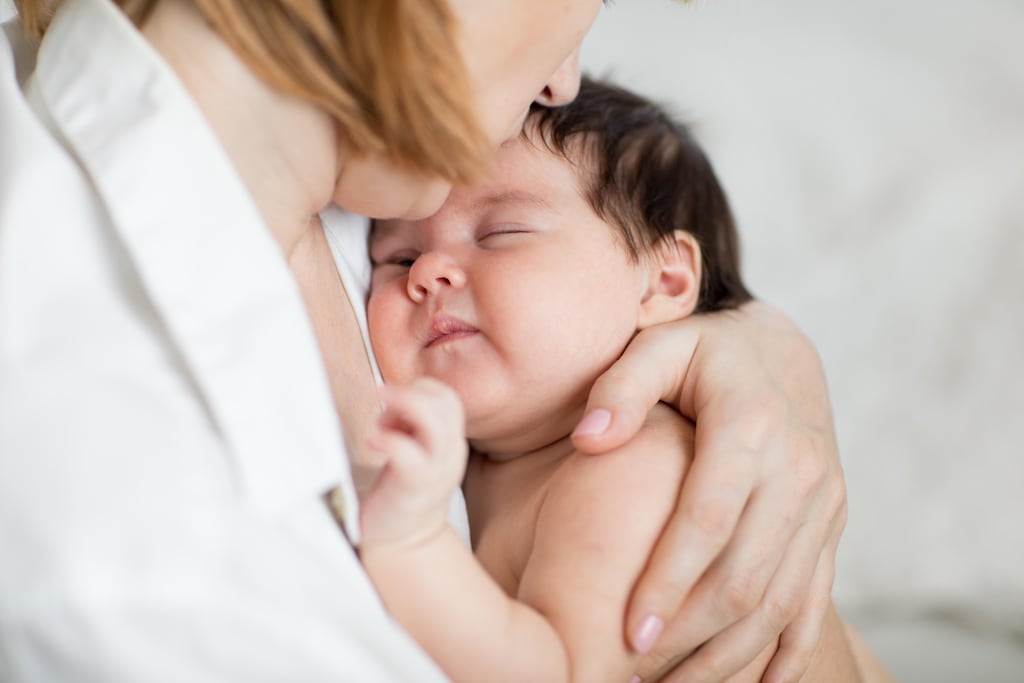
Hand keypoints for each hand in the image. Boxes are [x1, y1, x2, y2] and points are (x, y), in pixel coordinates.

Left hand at [359, 378, 467, 548]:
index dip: (417, 391)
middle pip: (446, 400)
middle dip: (409, 394)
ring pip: (435, 418)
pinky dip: (387, 439)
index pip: (446, 396)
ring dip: (401, 408)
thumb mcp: (414, 453)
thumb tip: (388, 395)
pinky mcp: (416, 484)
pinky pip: (409, 451)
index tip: (391, 410)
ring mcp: (437, 468)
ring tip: (379, 425)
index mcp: (450, 442)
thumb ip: (408, 425)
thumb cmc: (398, 495)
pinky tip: (373, 445)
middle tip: (382, 413)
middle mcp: (450, 452)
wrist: (403, 546)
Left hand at [571, 301, 847, 682]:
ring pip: (781, 600)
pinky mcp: (831, 524)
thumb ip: (621, 385)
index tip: (628, 633)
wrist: (783, 351)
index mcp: (751, 426)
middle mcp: (798, 470)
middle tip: (637, 675)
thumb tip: (587, 439)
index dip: (668, 581)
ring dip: (732, 656)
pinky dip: (787, 649)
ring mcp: (822, 503)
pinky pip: (814, 598)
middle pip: (746, 574)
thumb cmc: (706, 352)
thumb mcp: (661, 346)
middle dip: (692, 635)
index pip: (708, 521)